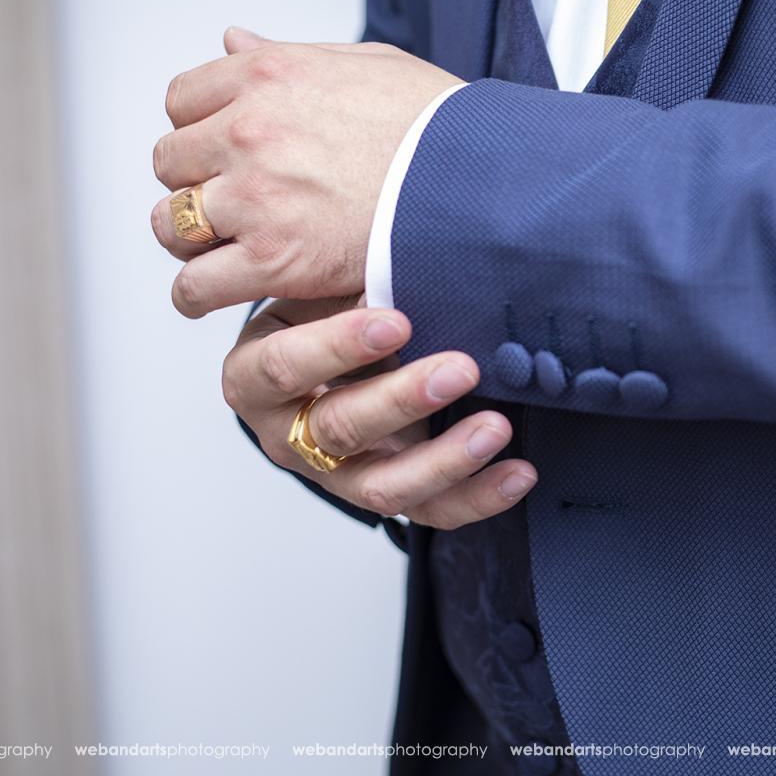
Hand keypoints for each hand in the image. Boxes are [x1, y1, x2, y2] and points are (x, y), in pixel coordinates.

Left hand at [151, 27, 460, 316]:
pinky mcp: (274, 259)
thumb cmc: (439, 126)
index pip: (182, 100)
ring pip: (172, 224)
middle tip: (234, 206)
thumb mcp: (365, 64)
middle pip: (171, 163)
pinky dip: (200, 294)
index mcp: (269, 75)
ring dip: (193, 240)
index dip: (201, 131)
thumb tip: (232, 40)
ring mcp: (257, 196)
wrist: (483, 183)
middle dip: (198, 184)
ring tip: (225, 251)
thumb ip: (287, 54)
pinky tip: (221, 293)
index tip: (226, 154)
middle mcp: (249, 130)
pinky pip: (196, 284)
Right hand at [226, 296, 536, 525]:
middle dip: (401, 399)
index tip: (397, 321)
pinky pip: (431, 510)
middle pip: (336, 429)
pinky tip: (518, 473)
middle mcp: (287, 433)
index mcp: (256, 375)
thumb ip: (355, 281)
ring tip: (495, 427)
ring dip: (444, 458)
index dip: (337, 347)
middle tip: (460, 369)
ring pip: (382, 486)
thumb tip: (409, 264)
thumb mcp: (328, 285)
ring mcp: (335, 473)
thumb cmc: (334, 307)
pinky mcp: (385, 495)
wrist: (346, 344)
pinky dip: (479, 494)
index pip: (283, 367)